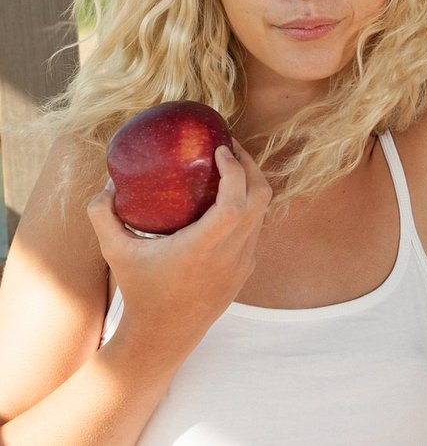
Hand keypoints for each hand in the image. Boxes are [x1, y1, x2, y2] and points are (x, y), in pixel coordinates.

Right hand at [87, 140, 271, 355]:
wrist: (162, 338)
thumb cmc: (139, 292)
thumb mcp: (114, 252)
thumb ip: (103, 215)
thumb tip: (107, 183)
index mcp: (204, 247)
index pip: (235, 200)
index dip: (235, 168)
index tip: (220, 148)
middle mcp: (231, 254)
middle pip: (260, 198)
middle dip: (250, 166)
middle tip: (230, 148)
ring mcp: (243, 264)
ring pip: (263, 212)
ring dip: (251, 185)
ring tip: (231, 168)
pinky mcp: (245, 271)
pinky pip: (256, 228)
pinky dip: (248, 207)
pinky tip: (228, 200)